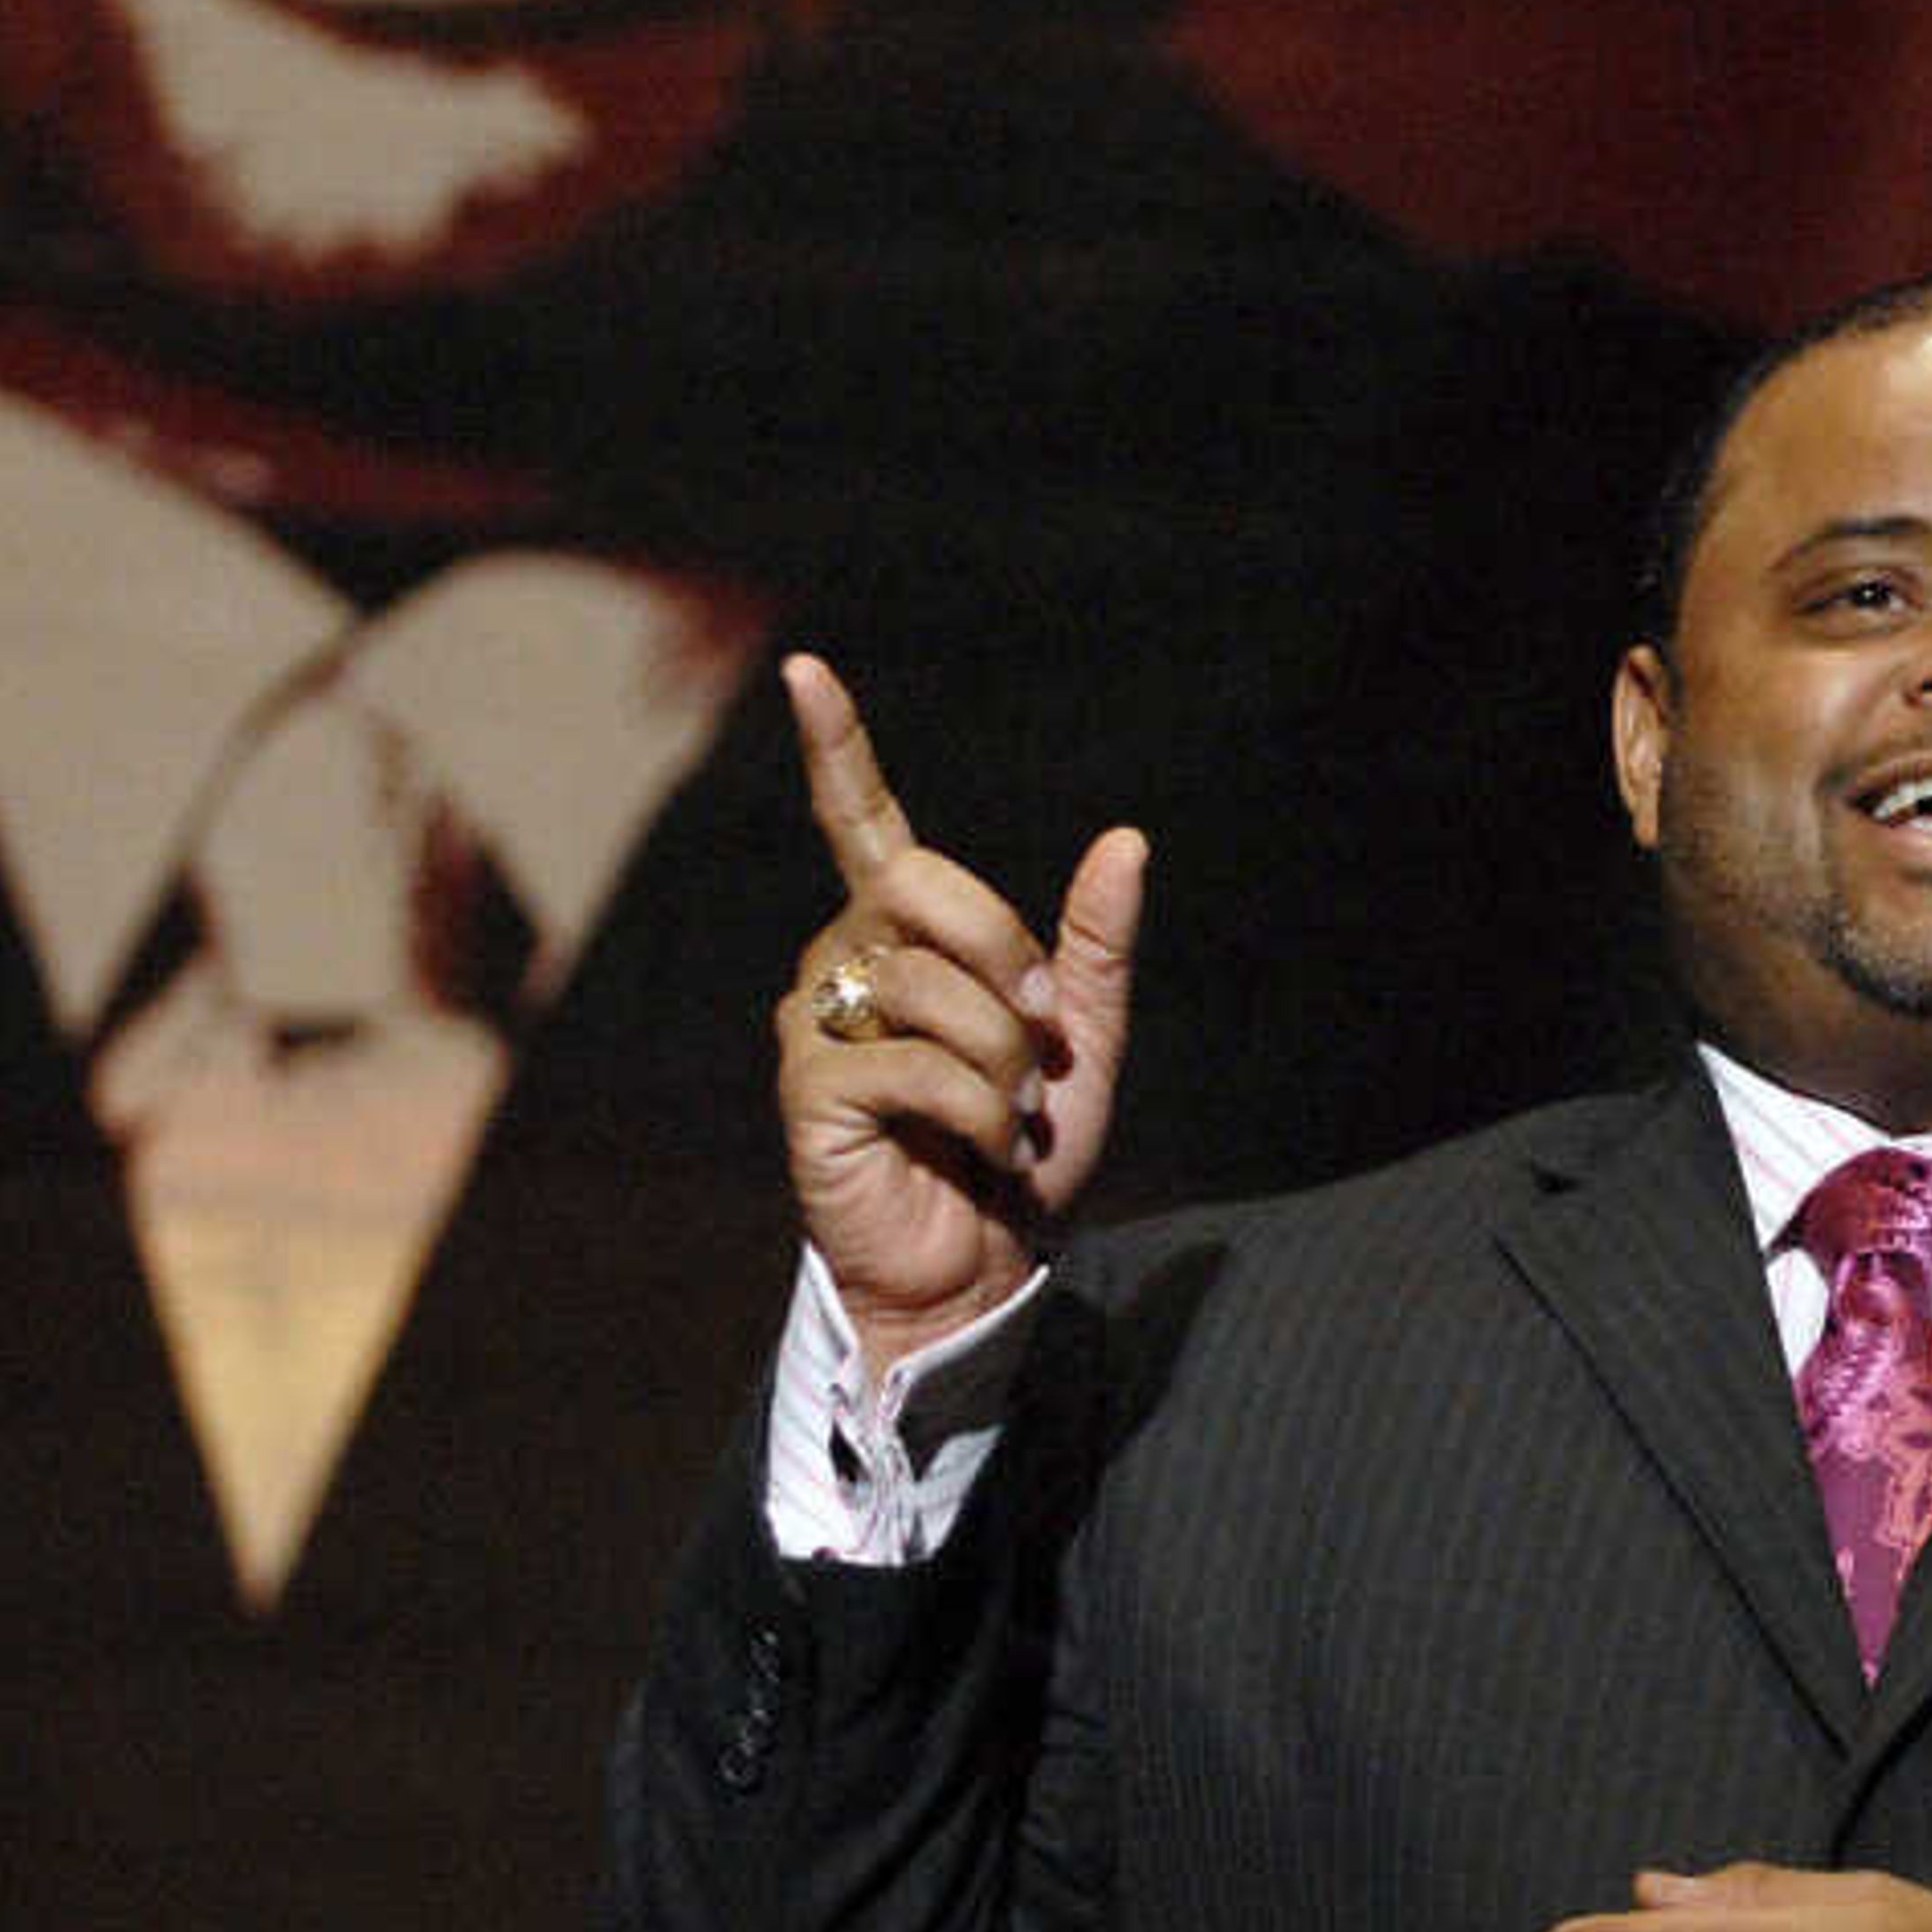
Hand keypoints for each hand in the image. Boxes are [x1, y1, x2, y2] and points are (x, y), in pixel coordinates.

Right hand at [774, 651, 1144, 1367]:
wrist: (983, 1260)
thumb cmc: (1020, 1147)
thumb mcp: (1082, 1040)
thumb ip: (1096, 943)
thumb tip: (1125, 839)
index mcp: (907, 932)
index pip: (861, 820)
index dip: (836, 746)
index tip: (805, 670)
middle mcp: (846, 956)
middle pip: (917, 884)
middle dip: (1006, 954)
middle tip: (1042, 1036)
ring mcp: (816, 1019)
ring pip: (927, 985)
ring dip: (1004, 1062)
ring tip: (1010, 1120)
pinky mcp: (809, 1088)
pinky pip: (912, 1064)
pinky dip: (978, 1112)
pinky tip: (980, 1149)